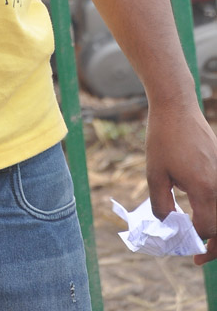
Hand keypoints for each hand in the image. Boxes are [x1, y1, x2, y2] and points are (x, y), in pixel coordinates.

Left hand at [145, 98, 216, 263]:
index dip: (196, 242)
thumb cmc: (163, 138)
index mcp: (204, 188)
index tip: (184, 248)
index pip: (207, 229)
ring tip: (202, 241)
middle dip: (214, 247)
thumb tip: (169, 224)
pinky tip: (202, 214)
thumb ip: (161, 204)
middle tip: (199, 257)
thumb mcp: (155, 173)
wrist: (176, 106)